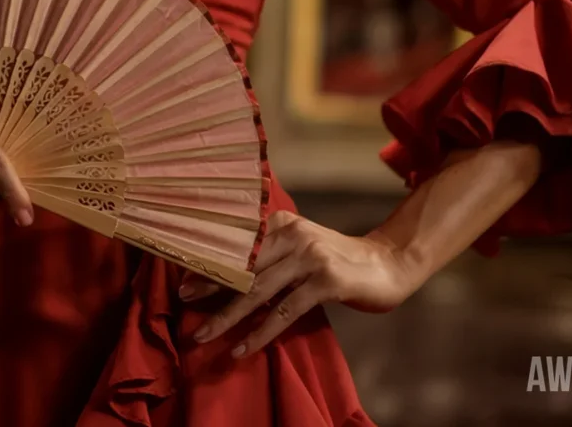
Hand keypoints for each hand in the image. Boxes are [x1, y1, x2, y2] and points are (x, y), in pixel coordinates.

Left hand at [184, 211, 418, 357]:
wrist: (388, 263)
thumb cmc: (339, 259)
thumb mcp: (303, 246)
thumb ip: (272, 253)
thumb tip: (230, 273)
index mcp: (283, 223)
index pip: (239, 242)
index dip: (210, 259)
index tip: (183, 275)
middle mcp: (293, 234)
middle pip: (243, 265)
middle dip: (210, 285)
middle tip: (183, 299)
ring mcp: (310, 257)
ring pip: (258, 290)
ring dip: (227, 316)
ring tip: (204, 334)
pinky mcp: (325, 281)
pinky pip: (284, 312)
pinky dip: (261, 333)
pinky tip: (244, 348)